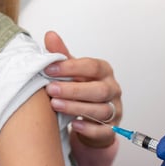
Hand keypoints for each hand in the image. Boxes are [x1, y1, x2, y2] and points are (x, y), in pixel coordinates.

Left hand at [43, 31, 120, 146]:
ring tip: (55, 105)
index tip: (49, 69)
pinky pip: (103, 130)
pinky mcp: (111, 129)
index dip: (71, 68)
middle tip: (51, 89)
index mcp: (103, 71)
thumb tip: (50, 35)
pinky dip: (89, 128)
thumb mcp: (71, 72)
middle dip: (73, 89)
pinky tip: (74, 125)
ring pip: (101, 110)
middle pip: (99, 89)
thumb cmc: (81, 90)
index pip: (92, 66)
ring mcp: (114, 110)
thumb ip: (62, 55)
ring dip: (76, 107)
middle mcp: (112, 89)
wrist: (90, 118)